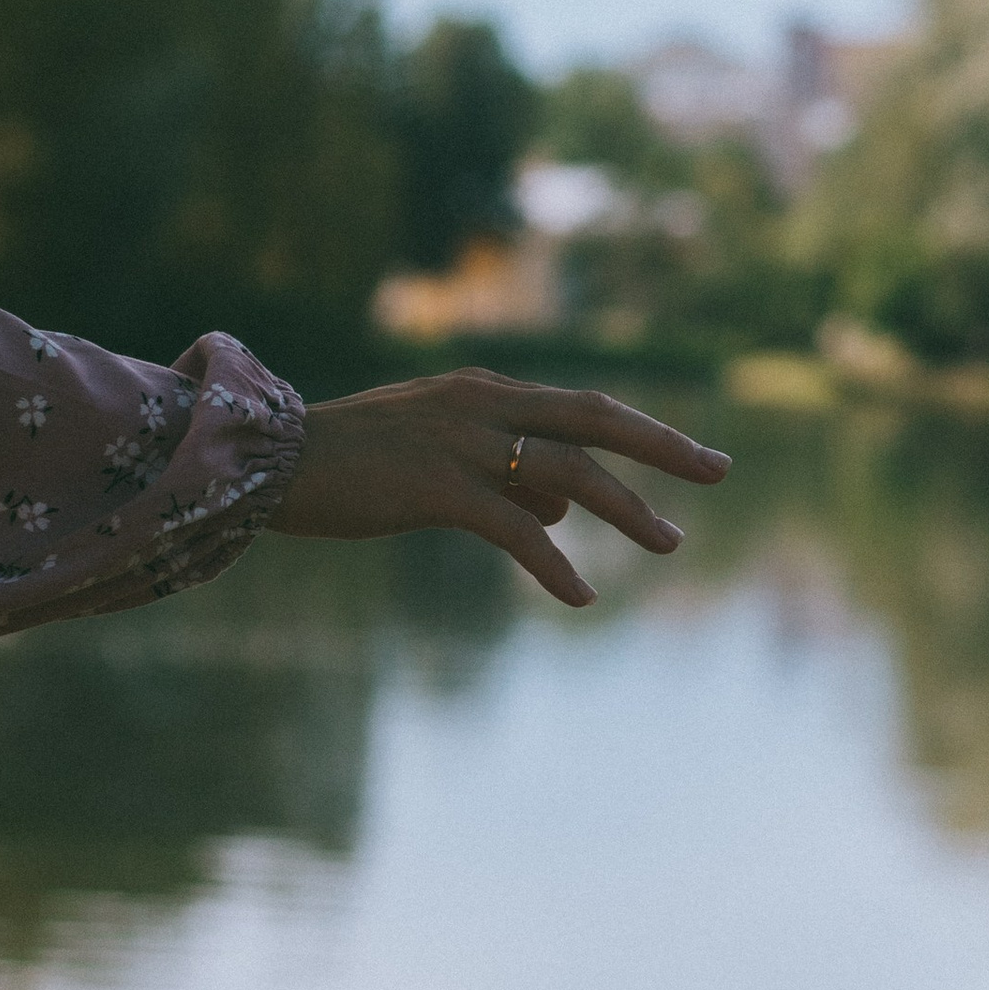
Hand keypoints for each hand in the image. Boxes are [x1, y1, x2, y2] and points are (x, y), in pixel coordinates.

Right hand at [271, 370, 729, 608]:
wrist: (269, 463)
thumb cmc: (352, 464)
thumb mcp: (436, 454)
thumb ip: (504, 474)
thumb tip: (561, 513)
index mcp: (485, 392)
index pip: (585, 407)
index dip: (645, 429)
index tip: (698, 453)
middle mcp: (482, 406)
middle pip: (596, 420)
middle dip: (664, 445)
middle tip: (720, 471)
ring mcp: (461, 444)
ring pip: (568, 473)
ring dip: (626, 510)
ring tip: (670, 543)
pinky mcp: (436, 488)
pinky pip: (513, 529)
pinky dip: (552, 564)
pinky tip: (579, 597)